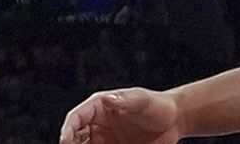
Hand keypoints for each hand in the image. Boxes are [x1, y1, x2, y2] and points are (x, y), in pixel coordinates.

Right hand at [60, 87, 181, 143]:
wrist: (175, 121)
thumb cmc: (157, 105)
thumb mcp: (141, 99)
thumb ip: (123, 99)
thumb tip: (107, 99)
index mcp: (98, 107)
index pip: (76, 117)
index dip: (68, 129)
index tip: (64, 141)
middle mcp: (98, 124)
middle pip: (76, 136)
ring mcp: (105, 139)